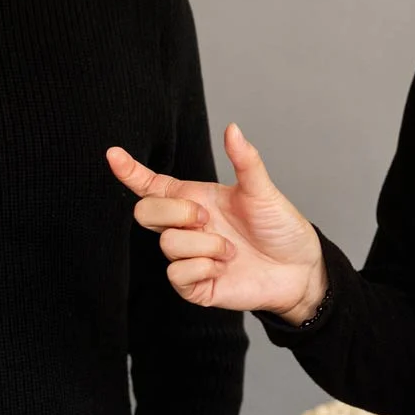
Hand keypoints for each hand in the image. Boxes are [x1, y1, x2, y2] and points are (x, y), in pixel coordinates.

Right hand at [109, 124, 326, 322]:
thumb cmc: (281, 228)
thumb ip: (246, 161)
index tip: (112, 154)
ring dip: (203, 244)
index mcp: (196, 200)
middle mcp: (188, 227)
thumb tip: (232, 128)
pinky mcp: (195, 286)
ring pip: (167, 244)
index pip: (152, 186)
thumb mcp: (263, 192)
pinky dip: (202, 267)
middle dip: (174, 211)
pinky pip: (177, 274)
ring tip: (230, 249)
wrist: (301, 270)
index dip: (130, 172)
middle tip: (208, 218)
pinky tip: (223, 267)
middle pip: (146, 213)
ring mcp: (189, 257)